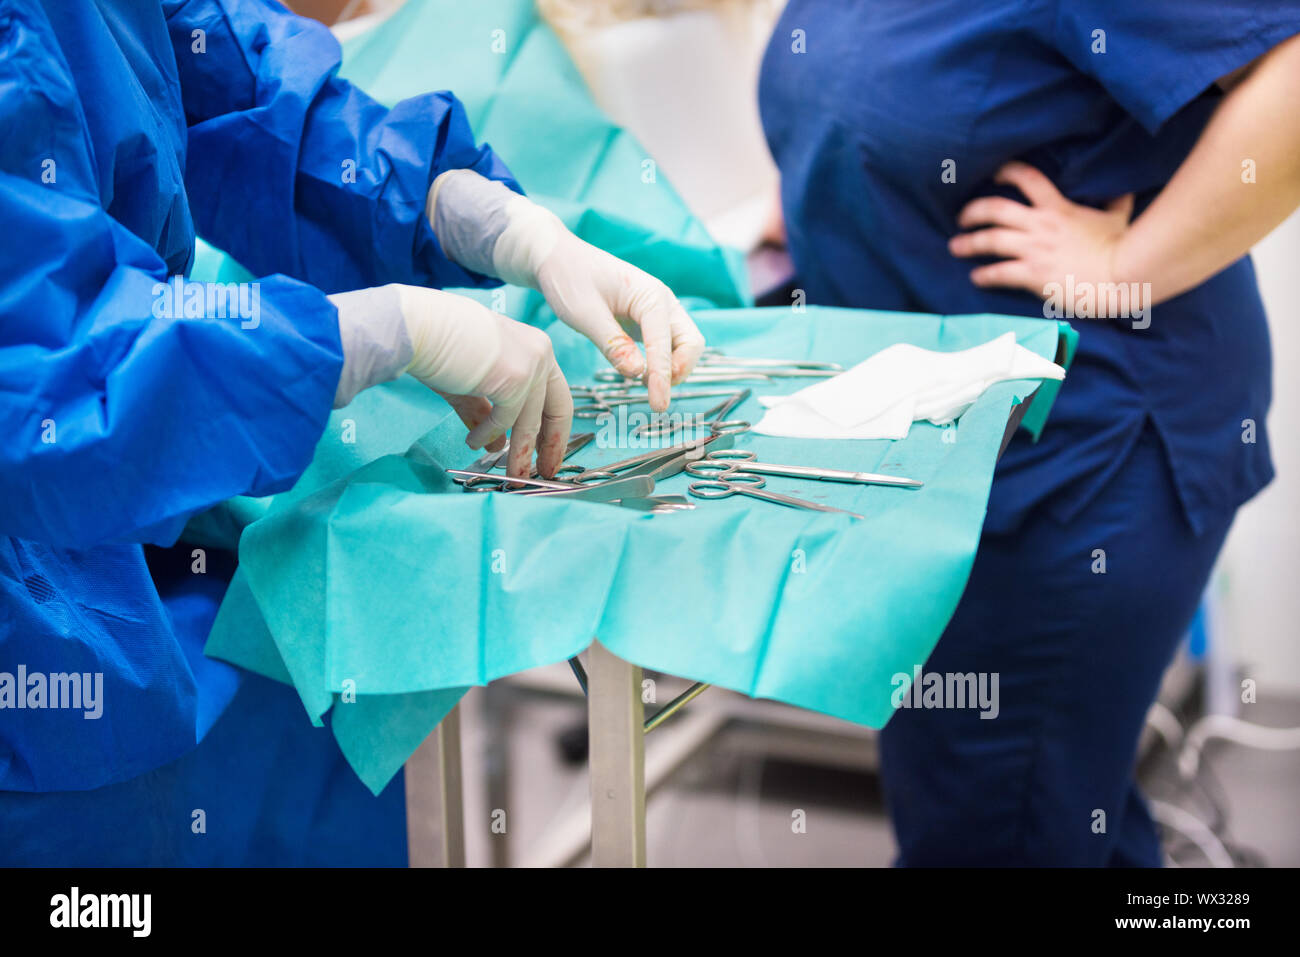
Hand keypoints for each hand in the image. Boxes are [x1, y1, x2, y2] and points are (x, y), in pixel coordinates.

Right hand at [330, 285, 572, 477]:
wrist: (421, 327)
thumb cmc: (441, 347)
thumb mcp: (474, 383)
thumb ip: (487, 412)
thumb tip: (498, 446)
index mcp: (537, 347)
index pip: (557, 397)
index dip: (555, 431)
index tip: (550, 456)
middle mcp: (541, 353)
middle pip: (555, 412)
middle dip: (548, 448)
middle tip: (544, 475)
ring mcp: (531, 364)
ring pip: (530, 422)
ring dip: (518, 454)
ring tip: (512, 477)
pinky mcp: (515, 378)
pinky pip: (504, 420)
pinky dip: (487, 436)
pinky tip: (473, 444)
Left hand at [427, 170, 704, 409]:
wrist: (558, 258)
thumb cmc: (569, 279)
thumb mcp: (585, 313)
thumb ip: (612, 343)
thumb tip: (638, 374)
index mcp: (650, 295)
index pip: (665, 343)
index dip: (663, 376)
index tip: (658, 405)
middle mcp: (662, 302)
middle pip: (691, 343)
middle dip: (679, 371)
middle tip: (656, 397)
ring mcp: (658, 311)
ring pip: (683, 346)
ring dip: (672, 369)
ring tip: (646, 388)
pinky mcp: (648, 321)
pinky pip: (666, 346)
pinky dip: (660, 364)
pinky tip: (639, 375)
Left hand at [949, 162, 1134, 315]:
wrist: (1123, 276)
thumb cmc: (1123, 247)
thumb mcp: (1119, 217)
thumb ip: (1115, 201)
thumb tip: (1123, 190)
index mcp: (1058, 208)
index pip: (1028, 178)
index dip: (1007, 172)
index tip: (994, 175)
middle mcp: (1041, 225)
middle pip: (995, 209)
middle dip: (973, 211)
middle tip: (961, 218)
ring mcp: (1035, 249)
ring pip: (990, 240)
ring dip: (969, 243)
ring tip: (955, 247)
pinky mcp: (1033, 274)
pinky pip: (999, 273)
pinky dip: (984, 275)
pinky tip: (975, 278)